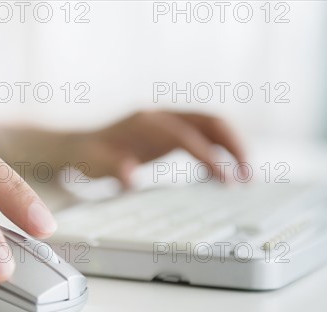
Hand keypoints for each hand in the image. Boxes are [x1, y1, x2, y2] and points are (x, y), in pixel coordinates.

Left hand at [63, 110, 246, 186]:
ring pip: (212, 127)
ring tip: (245, 176)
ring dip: (232, 148)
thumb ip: (113, 168)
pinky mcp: (170, 133)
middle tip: (248, 176)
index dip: (209, 156)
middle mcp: (161, 117)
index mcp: (146, 122)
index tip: (226, 179)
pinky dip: (218, 152)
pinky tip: (220, 175)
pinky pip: (204, 137)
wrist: (79, 145)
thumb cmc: (87, 156)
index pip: (187, 135)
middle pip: (210, 122)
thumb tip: (130, 177)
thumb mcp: (94, 164)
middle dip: (234, 146)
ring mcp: (168, 123)